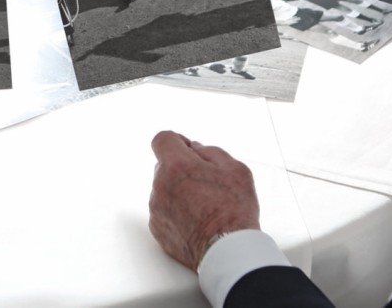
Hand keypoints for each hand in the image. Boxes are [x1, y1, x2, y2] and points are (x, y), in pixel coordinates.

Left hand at [149, 130, 260, 270]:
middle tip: (206, 183)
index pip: (162, 139)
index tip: (188, 151)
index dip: (177, 141)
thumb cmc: (234, 211)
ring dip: (179, 191)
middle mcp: (161, 185)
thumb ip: (211, 152)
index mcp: (177, 166)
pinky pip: (164, 211)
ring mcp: (156, 208)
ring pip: (164, 189)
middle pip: (164, 166)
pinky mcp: (157, 228)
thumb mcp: (235, 169)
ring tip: (204, 206)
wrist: (228, 252)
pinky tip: (197, 220)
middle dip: (181, 169)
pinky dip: (176, 212)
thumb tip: (195, 148)